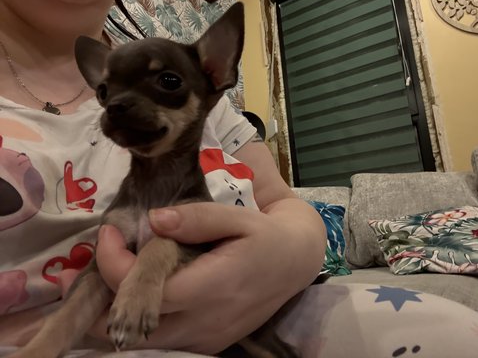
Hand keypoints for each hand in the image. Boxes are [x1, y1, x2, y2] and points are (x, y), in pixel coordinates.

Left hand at [94, 200, 323, 353]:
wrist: (296, 262)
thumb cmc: (265, 235)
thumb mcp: (236, 218)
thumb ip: (195, 219)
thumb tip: (152, 220)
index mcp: (211, 287)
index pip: (144, 290)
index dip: (113, 265)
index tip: (107, 233)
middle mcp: (205, 322)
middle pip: (135, 327)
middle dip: (103, 301)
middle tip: (98, 262)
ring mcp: (208, 338)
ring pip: (146, 341)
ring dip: (120, 315)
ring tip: (112, 278)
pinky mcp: (211, 342)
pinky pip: (166, 341)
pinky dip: (143, 324)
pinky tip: (140, 297)